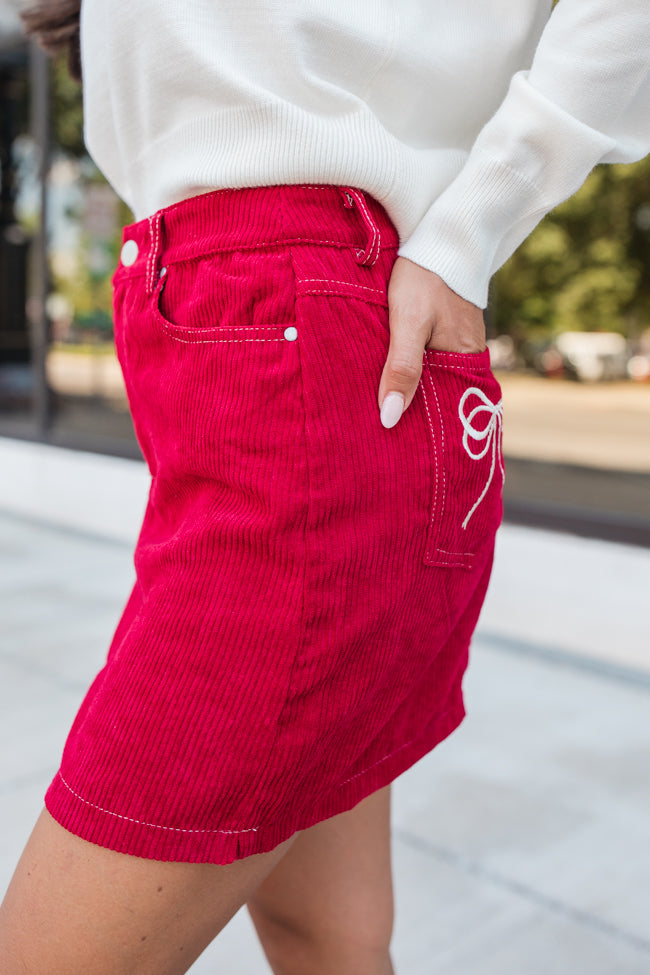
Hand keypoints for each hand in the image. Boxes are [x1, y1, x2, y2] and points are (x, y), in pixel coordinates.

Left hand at [378, 257, 486, 427]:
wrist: (440, 236)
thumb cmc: (424, 277)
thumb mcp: (408, 323)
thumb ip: (401, 369)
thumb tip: (390, 417)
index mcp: (464, 359)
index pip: (442, 407)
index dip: (419, 425)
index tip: (393, 441)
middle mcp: (468, 355)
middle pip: (436, 393)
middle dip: (412, 410)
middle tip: (379, 430)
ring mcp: (460, 341)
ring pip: (432, 376)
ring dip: (410, 388)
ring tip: (380, 408)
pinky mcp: (449, 328)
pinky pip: (431, 358)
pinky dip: (413, 367)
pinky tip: (391, 374)